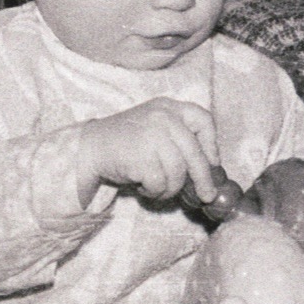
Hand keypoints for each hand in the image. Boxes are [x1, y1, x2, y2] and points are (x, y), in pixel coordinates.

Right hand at [76, 98, 219, 206]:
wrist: (90, 147)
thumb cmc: (126, 142)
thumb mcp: (153, 127)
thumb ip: (178, 139)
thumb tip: (209, 170)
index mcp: (168, 107)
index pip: (202, 119)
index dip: (211, 143)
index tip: (213, 162)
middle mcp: (163, 117)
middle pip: (195, 153)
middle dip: (203, 179)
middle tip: (207, 196)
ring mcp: (152, 135)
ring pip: (178, 173)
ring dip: (169, 188)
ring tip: (155, 186)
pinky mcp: (141, 156)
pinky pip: (160, 184)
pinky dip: (154, 192)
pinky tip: (142, 185)